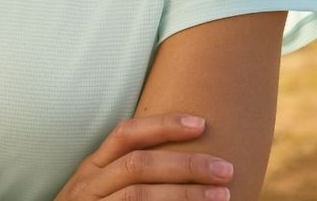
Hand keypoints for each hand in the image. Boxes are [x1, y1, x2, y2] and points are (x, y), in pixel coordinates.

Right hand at [54, 113, 233, 199]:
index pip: (126, 134)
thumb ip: (127, 173)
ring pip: (139, 196)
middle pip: (138, 165)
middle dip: (185, 164)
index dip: (162, 125)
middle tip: (225, 168)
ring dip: (185, 195)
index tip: (200, 123)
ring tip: (223, 196)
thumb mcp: (100, 188)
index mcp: (93, 166)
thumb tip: (181, 160)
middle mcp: (90, 184)